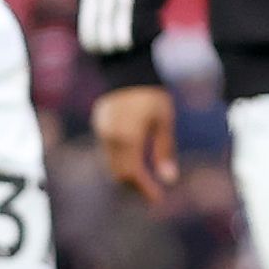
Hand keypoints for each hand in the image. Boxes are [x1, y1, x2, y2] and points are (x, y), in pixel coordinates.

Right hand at [93, 83, 178, 201]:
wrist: (129, 69)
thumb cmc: (152, 94)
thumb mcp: (164, 121)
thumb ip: (165, 150)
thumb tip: (170, 180)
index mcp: (128, 138)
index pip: (133, 174)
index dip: (145, 189)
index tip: (158, 200)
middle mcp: (110, 137)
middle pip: (119, 173)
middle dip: (135, 186)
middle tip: (152, 193)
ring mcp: (102, 131)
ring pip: (111, 164)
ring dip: (127, 175)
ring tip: (145, 180)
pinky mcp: (99, 125)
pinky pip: (108, 151)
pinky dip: (120, 161)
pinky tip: (134, 162)